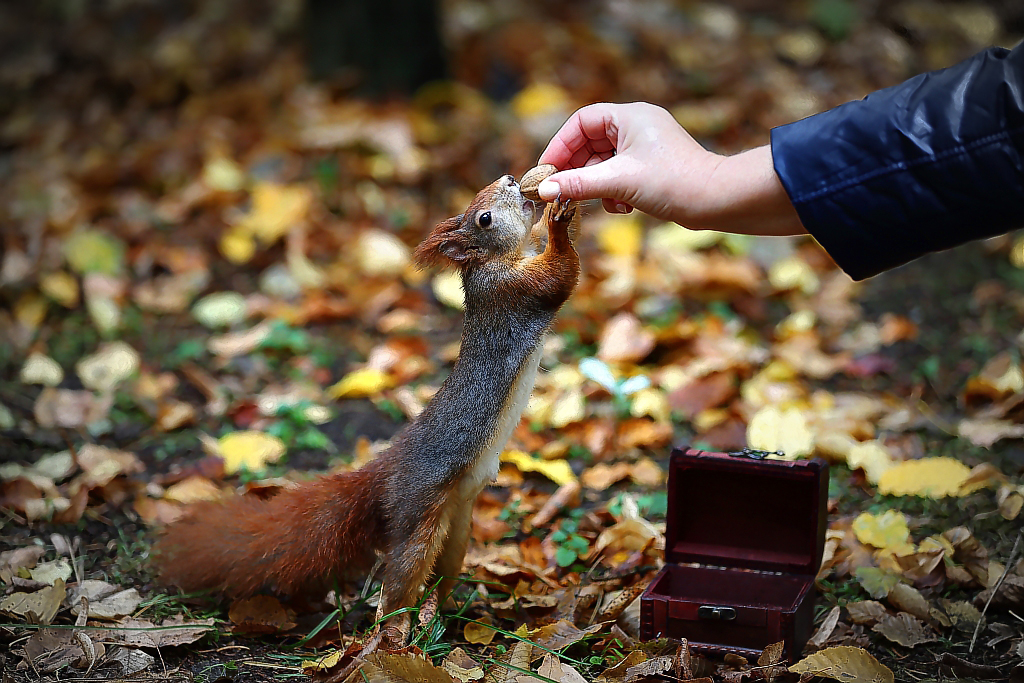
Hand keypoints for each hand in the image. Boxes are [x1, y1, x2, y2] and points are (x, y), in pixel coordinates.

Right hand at [537, 102, 805, 235]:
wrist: (717, 201)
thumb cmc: (673, 183)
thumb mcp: (618, 182)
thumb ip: (578, 184)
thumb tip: (544, 189)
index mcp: (629, 116)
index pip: (581, 122)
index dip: (560, 146)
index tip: (547, 172)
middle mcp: (637, 125)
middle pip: (590, 143)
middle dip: (578, 171)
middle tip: (563, 192)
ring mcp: (646, 146)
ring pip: (604, 162)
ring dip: (598, 185)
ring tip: (606, 203)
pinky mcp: (653, 167)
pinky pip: (620, 174)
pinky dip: (614, 191)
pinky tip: (624, 207)